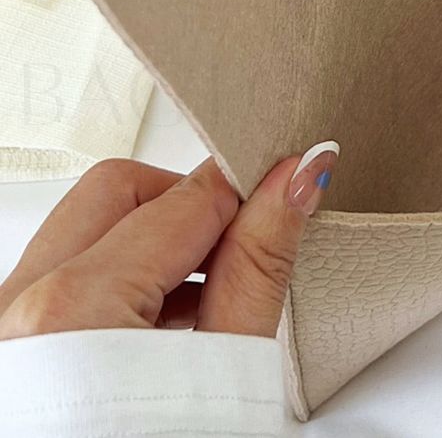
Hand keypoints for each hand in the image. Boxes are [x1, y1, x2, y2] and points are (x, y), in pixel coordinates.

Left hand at [0, 142, 337, 339]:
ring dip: (148, 246)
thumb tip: (297, 178)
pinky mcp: (3, 351)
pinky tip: (153, 338)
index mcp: (73, 309)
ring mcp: (0, 331)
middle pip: (119, 191)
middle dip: (189, 206)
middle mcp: (17, 309)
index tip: (292, 180)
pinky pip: (54, 280)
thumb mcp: (228, 378)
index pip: (186, 200)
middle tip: (242, 247)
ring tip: (202, 309)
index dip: (249, 187)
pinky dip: (107, 288)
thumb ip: (258, 270)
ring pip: (82, 232)